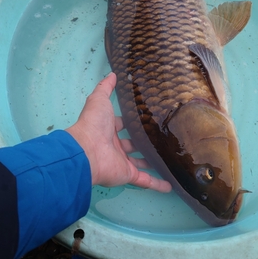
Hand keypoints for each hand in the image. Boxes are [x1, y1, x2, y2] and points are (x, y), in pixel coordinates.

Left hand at [66, 73, 171, 192]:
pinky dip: (157, 184)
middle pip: (132, 144)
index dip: (131, 121)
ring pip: (141, 163)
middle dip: (144, 142)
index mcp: (107, 130)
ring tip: (169, 158)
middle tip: (162, 136)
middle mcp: (115, 146)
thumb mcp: (99, 100)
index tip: (147, 117)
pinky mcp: (128, 175)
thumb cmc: (93, 124)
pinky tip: (171, 185)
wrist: (87, 152)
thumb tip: (113, 74)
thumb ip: (105, 87)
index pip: (121, 125)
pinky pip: (145, 181)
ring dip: (152, 162)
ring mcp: (122, 162)